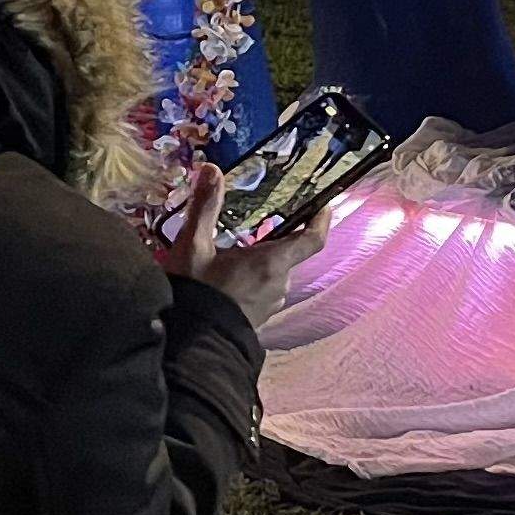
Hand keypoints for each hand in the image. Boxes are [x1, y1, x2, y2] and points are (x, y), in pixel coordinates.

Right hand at [151, 163, 330, 325]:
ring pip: (275, 274)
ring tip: (235, 251)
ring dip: (263, 260)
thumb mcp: (193, 246)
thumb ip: (204, 207)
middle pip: (289, 254)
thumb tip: (211, 169)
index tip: (324, 205)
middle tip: (257, 224)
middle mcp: (280, 284)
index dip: (322, 220)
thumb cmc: (195, 292)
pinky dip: (254, 279)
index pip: (313, 239)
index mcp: (272, 263)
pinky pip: (264, 291)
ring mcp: (271, 304)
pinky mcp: (260, 319)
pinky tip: (228, 278)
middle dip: (278, 238)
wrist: (190, 346)